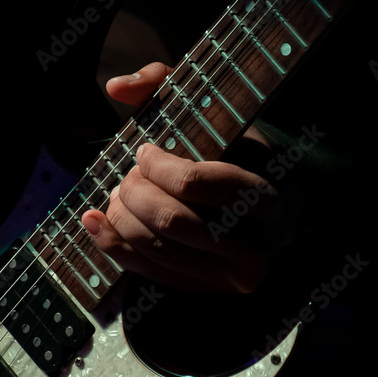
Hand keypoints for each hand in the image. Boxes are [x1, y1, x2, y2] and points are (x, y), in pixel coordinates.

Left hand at [80, 62, 296, 293]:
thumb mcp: (222, 115)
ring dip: (122, 216)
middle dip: (135, 192)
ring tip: (119, 193)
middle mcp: (255, 246)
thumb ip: (168, 85)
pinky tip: (97, 220)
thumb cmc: (245, 156)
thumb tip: (116, 87)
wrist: (280, 210)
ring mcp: (233, 278)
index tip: (145, 151)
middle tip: (130, 175)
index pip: (193, 184)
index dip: (155, 165)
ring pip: (156, 248)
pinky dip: (114, 244)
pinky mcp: (209, 292)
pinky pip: (150, 272)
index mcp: (266, 197)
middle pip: (170, 220)